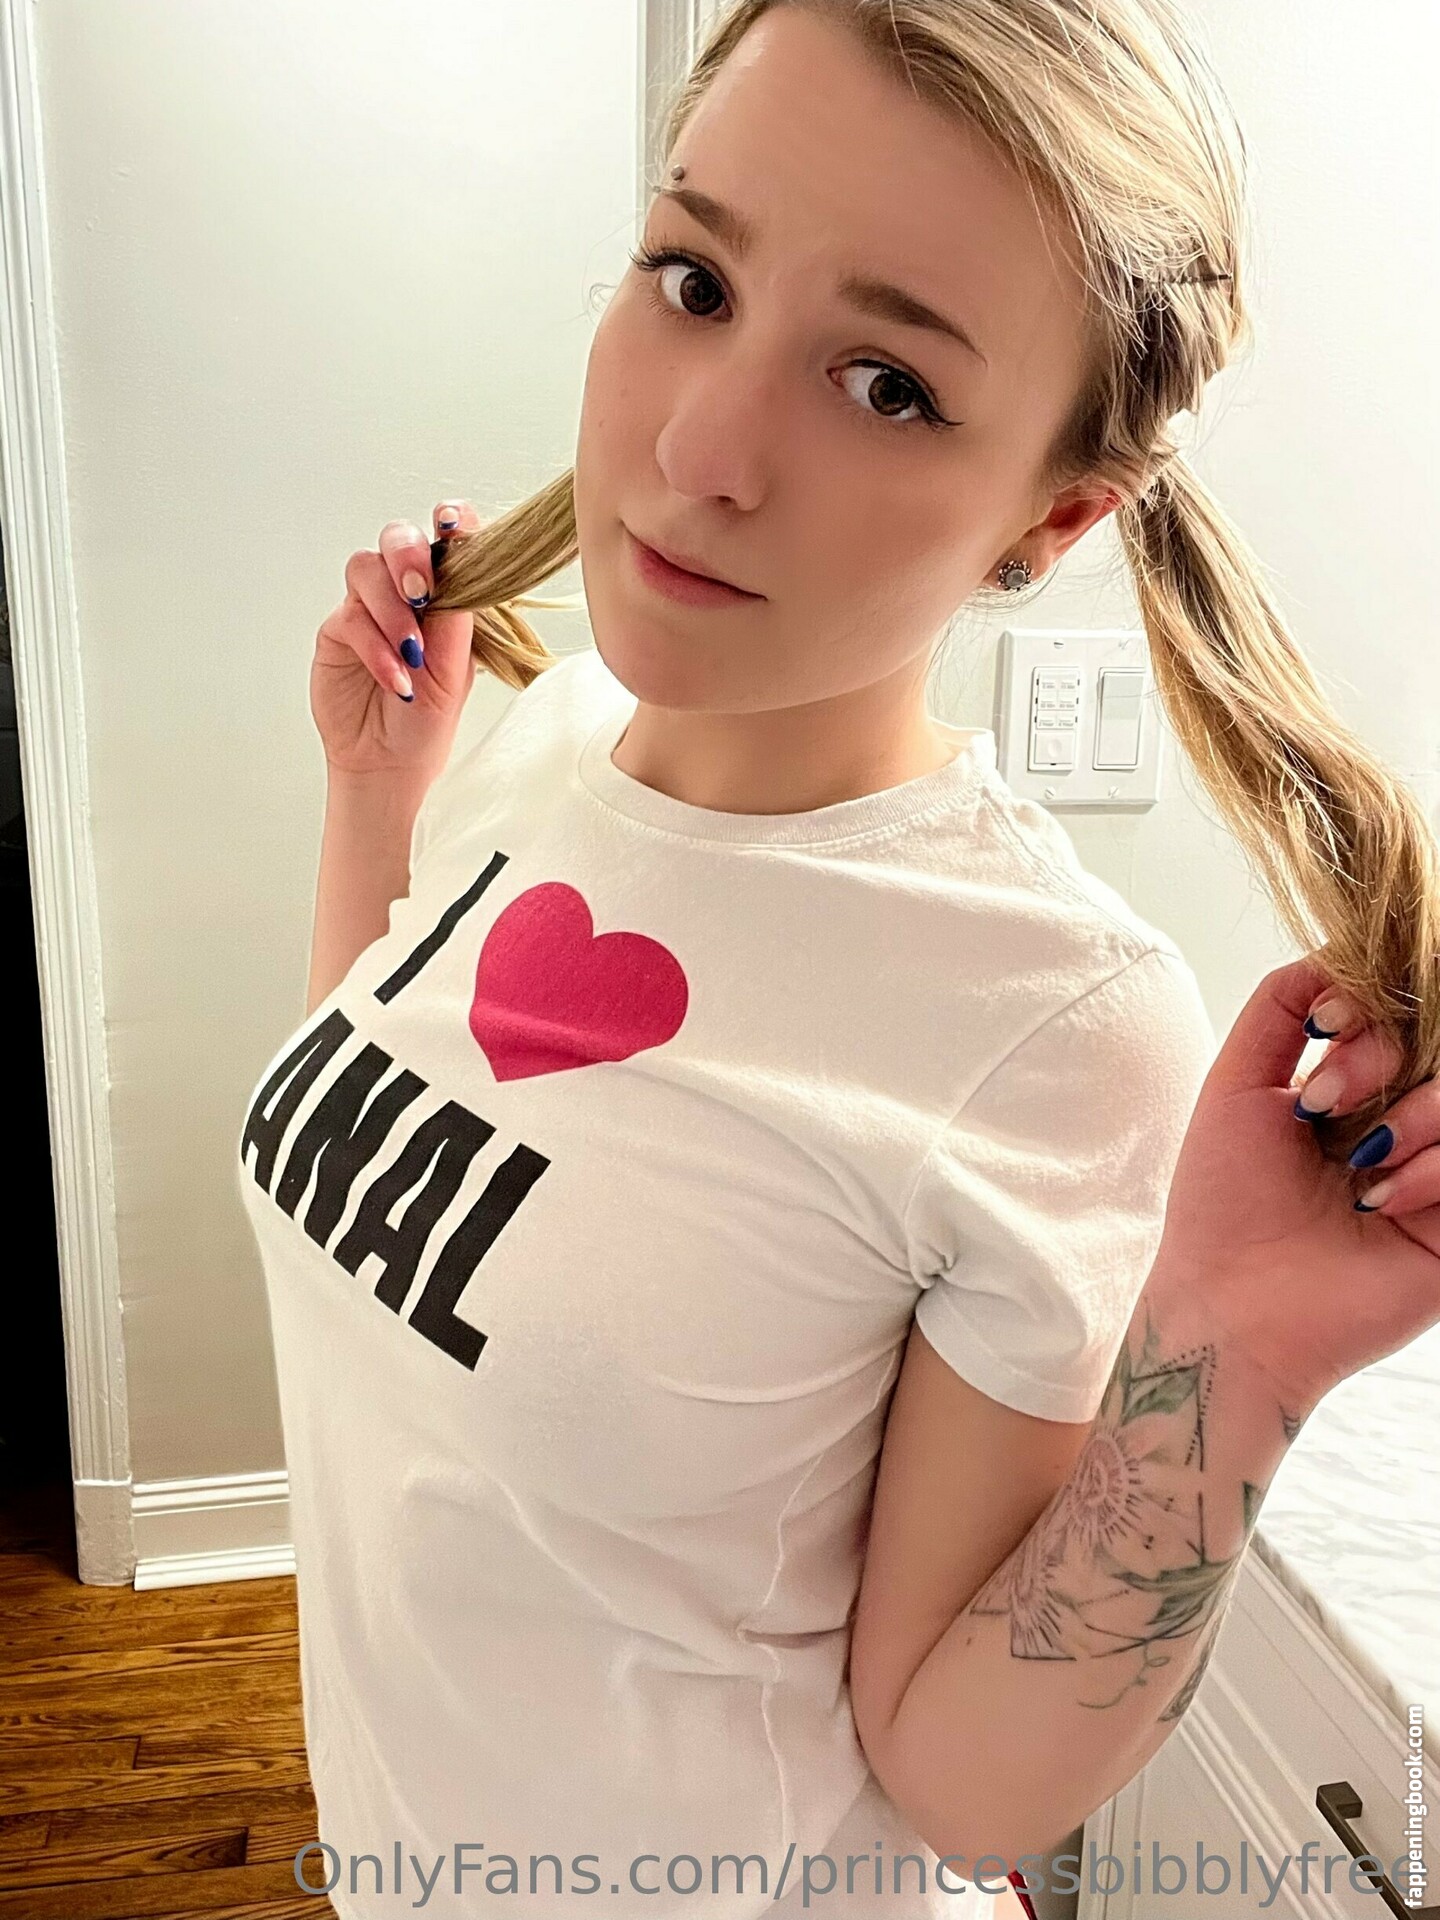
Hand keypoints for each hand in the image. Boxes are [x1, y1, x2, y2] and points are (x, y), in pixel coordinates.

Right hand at [310, 500, 482, 782]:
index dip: (451, 522)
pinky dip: (376, 647)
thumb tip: (459, 561)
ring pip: (366, 569)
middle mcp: (405, 594)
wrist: (390, 764)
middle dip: (409, 557)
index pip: (447, 542)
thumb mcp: (457, 669)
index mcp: (446, 595)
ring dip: (391, 609)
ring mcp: (368, 609)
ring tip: (411, 653)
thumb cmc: (428, 719)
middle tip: (421, 592)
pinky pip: (350, 618)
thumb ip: (457, 614)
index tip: (453, 521)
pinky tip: (396, 678)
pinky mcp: (339, 631)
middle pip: (398, 539)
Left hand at [1153, 954, 1439, 1418]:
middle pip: (1439, 1042)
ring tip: (1356, 1166)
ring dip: (1412, 1117)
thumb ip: (1283, 1005)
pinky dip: (1435, 1168)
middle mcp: (1407, 1121)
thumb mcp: (1238, 1083)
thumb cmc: (1223, 1202)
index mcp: (1358, 1087)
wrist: (1231, 1306)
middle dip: (1382, 1057)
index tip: (1324, 1031)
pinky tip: (1380, 1203)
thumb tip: (1337, 950)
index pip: (1401, 1009)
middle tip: (1320, 1107)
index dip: (1372, 1005)